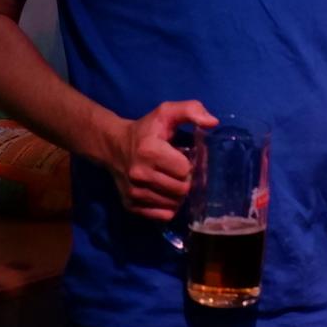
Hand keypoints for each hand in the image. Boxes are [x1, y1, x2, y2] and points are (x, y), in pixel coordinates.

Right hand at [102, 101, 216, 220]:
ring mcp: (134, 192)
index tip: (183, 157)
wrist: (114, 146)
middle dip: (185, 180)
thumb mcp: (166, 112)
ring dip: (178, 194)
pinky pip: (163, 215)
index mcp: (149, 151)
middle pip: (181, 189)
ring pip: (173, 204)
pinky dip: (168, 206)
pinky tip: (164, 193)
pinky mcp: (131, 206)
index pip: (184, 169)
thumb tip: (213, 122)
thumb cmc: (146, 130)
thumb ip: (191, 110)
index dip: (188, 164)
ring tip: (171, 180)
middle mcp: (139, 174)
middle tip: (178, 171)